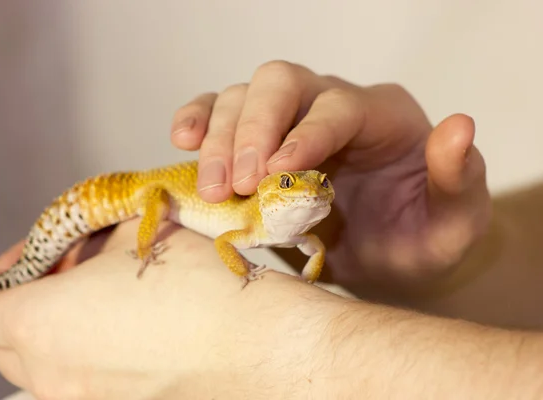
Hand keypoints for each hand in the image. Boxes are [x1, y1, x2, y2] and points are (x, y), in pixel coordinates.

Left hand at [0, 220, 324, 399]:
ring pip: (48, 366)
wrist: (257, 346)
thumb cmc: (198, 289)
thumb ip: (95, 237)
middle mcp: (53, 376)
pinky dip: (95, 354)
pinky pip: (87, 382)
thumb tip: (89, 242)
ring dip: (64, 329)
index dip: (2, 276)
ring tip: (111, 298)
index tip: (39, 257)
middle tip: (75, 272)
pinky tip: (139, 328)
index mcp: (39, 325)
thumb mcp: (138, 235)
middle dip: (31, 302)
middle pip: (6, 343)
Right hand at [170, 60, 490, 291]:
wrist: (388, 252)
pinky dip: (196, 121)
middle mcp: (331, 104)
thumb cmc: (419, 236)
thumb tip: (459, 128)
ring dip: (217, 138)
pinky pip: (218, 113)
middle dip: (251, 130)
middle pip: (280, 83)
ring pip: (241, 96)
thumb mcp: (454, 222)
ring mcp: (290, 119)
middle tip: (236, 183)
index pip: (337, 107)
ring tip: (212, 189)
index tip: (277, 172)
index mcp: (381, 116)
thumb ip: (459, 179)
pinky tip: (182, 140)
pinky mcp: (258, 141)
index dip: (305, 134)